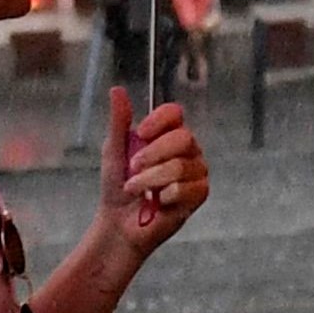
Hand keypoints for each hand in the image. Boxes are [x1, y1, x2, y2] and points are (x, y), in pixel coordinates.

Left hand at [101, 91, 206, 252]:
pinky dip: (164, 196)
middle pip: (183, 137)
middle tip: (133, 167)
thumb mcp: (114, 150)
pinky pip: (185, 188)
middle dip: (153, 154)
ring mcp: (196, 171)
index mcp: (168, 134)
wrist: (119, 222)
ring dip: (150, 180)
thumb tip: (117, 90)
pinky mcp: (199, 194)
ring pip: (180, 166)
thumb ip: (119, 121)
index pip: (175, 114)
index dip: (159, 121)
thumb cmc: (117, 186)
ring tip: (137, 190)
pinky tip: (157, 202)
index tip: (141, 133)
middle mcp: (187, 150)